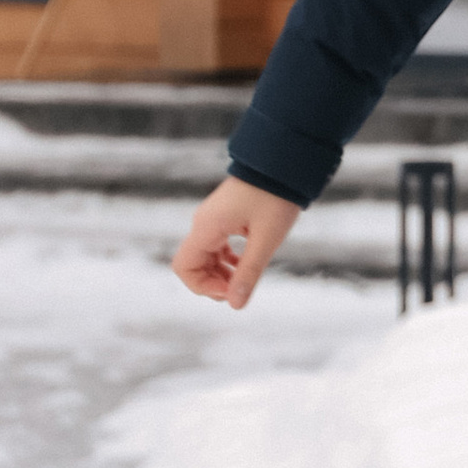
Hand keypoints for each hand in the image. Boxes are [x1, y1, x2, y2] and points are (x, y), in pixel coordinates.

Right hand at [172, 175, 302, 308]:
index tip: (231, 291)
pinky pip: (217, 245)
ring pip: (206, 256)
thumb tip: (235, 305)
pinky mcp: (225, 216)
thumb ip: (249, 272)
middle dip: (213, 282)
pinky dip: (228, 260)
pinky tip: (246, 264)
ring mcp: (213, 219)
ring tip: (245, 279)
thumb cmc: (275, 197)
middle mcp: (204, 223)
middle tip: (241, 290)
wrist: (283, 162)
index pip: (184, 267)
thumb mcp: (266, 239)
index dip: (203, 286)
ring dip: (221, 273)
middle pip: (194, 264)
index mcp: (207, 227)